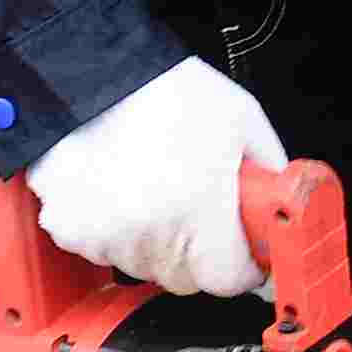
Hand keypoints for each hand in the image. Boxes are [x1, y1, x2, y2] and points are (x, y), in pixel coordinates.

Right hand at [18, 57, 282, 293]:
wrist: (91, 72)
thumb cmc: (162, 90)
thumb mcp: (242, 120)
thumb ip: (271, 173)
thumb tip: (282, 209)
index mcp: (197, 211)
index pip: (230, 279)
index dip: (242, 264)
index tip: (243, 250)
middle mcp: (149, 232)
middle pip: (187, 277)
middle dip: (198, 250)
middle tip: (193, 204)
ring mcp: (105, 236)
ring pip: (144, 265)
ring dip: (154, 240)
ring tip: (151, 186)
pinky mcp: (69, 230)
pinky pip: (102, 250)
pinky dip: (112, 229)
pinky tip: (118, 190)